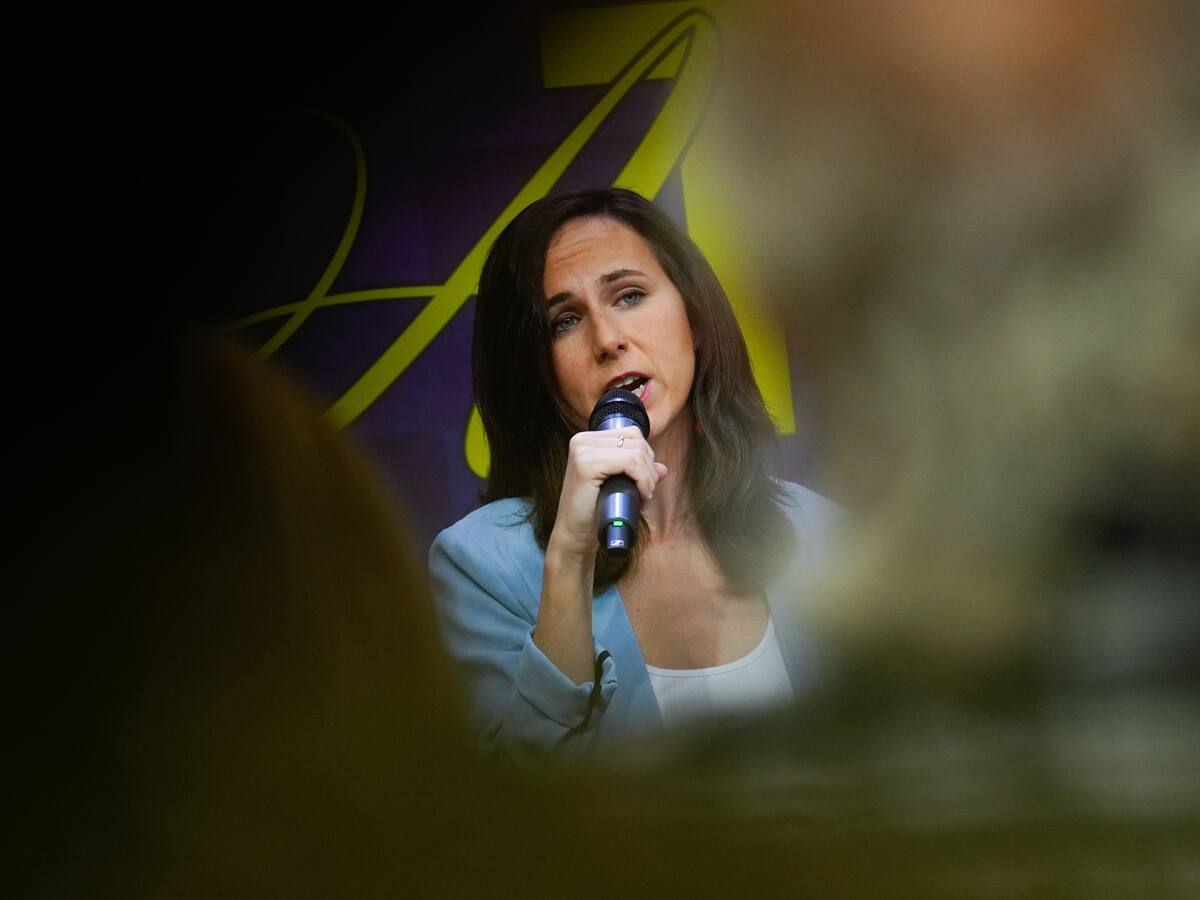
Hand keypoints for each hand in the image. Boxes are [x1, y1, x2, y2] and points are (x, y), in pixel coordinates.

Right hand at [548, 426, 667, 559]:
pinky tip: (641, 494)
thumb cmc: (594, 512)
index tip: (646, 481)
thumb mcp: (618, 486)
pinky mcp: (586, 465)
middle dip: (649, 468)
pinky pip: (629, 462)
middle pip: (635, 441)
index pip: (631, 434)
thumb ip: (639, 472)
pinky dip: (642, 479)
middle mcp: (581, 440)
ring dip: (647, 476)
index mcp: (587, 440)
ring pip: (635, 452)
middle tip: (646, 491)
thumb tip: (663, 468)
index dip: (646, 456)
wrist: (575, 536)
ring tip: (644, 495)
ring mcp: (582, 451)